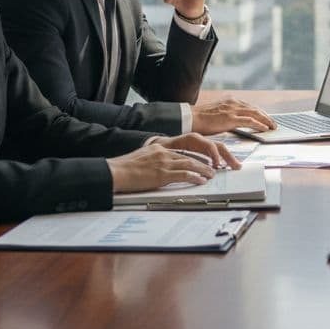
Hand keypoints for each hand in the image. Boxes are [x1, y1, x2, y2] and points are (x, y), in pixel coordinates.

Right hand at [107, 132, 238, 193]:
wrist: (114, 172)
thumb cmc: (124, 169)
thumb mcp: (142, 159)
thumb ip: (154, 160)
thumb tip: (162, 168)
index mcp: (159, 147)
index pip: (183, 151)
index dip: (196, 156)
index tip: (205, 160)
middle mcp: (164, 152)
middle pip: (190, 156)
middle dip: (205, 162)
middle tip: (215, 167)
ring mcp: (164, 163)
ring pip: (190, 165)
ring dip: (204, 170)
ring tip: (212, 175)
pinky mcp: (162, 174)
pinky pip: (183, 175)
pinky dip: (194, 177)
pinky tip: (201, 181)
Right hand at [191, 96, 276, 134]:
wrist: (191, 118)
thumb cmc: (202, 118)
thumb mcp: (218, 113)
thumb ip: (228, 115)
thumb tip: (236, 122)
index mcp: (231, 101)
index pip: (250, 106)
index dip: (260, 113)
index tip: (267, 118)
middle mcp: (233, 103)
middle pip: (255, 109)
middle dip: (266, 117)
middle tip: (274, 124)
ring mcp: (232, 110)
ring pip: (255, 113)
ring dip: (266, 120)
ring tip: (272, 127)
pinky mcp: (231, 118)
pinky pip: (249, 121)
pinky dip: (259, 124)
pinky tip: (264, 128)